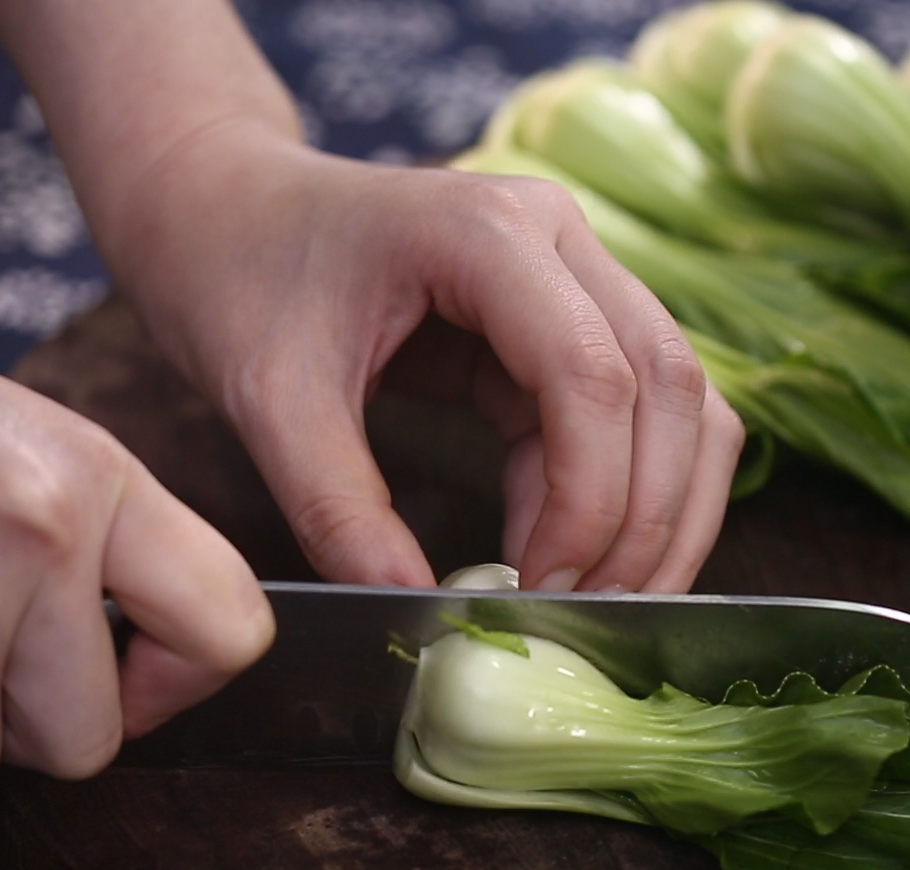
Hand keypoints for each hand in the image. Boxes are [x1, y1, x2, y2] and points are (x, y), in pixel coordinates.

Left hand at [106, 123, 744, 592]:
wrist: (226, 214)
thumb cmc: (237, 278)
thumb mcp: (269, 401)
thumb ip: (338, 508)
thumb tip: (419, 610)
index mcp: (487, 232)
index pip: (592, 374)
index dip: (589, 499)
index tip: (539, 590)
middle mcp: (560, 236)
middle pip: (668, 385)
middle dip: (645, 518)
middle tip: (590, 615)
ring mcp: (578, 270)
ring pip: (683, 399)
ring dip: (661, 511)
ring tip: (599, 601)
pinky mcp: (572, 319)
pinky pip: (638, 413)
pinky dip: (622, 494)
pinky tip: (567, 560)